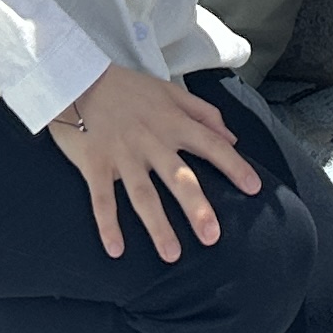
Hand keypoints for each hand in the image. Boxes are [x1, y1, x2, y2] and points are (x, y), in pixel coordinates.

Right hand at [45, 65, 262, 263]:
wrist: (78, 78)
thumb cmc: (128, 88)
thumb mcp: (170, 91)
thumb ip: (204, 113)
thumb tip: (232, 139)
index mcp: (172, 123)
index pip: (210, 145)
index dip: (234, 166)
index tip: (254, 188)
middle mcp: (151, 141)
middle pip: (178, 178)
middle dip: (196, 208)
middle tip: (212, 237)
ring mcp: (122, 155)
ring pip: (143, 195)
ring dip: (157, 226)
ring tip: (172, 255)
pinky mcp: (94, 163)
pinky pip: (102, 198)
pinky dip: (108, 224)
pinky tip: (116, 250)